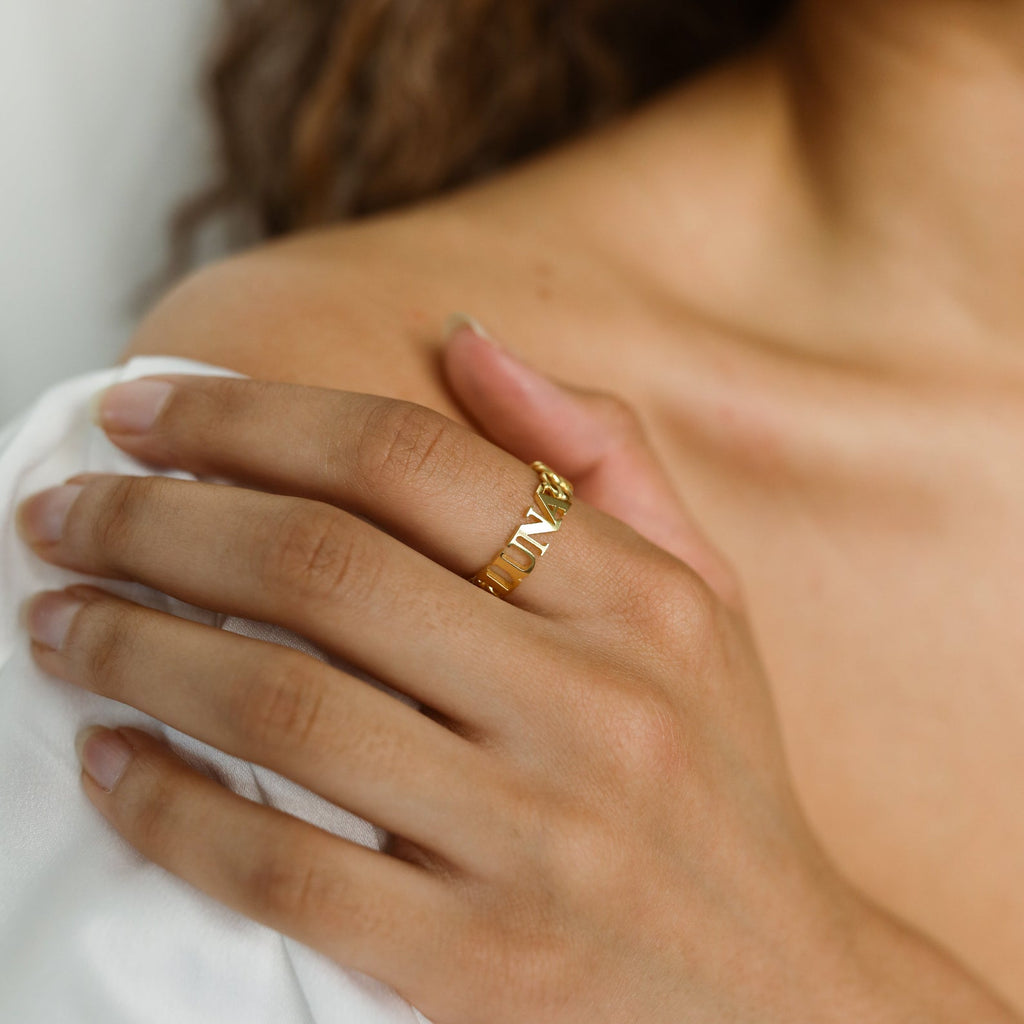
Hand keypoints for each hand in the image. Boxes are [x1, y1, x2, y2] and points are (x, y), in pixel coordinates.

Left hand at [11, 369, 978, 1021]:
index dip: (253, 417)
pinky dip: (169, 807)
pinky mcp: (478, 967)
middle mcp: (592, 706)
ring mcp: (534, 841)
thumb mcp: (699, 598)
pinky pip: (281, 872)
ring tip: (58, 615)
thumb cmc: (720, 772)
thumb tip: (469, 339)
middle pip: (322, 566)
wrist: (779, 991)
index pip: (413, 459)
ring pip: (281, 706)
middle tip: (64, 507)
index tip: (144, 412)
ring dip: (134, 647)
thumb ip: (598, 454)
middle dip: (156, 520)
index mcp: (640, 600)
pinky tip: (110, 760)